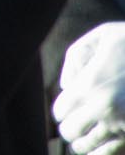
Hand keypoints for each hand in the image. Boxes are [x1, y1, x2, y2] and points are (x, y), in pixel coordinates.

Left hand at [56, 22, 124, 154]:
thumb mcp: (103, 36)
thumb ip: (76, 56)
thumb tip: (64, 86)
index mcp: (90, 83)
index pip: (60, 111)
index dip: (62, 110)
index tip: (67, 107)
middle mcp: (104, 107)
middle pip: (70, 132)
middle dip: (70, 127)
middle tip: (76, 122)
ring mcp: (122, 123)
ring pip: (88, 147)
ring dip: (84, 142)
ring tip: (87, 134)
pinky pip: (111, 153)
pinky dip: (101, 152)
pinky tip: (102, 143)